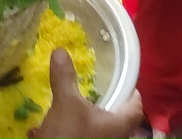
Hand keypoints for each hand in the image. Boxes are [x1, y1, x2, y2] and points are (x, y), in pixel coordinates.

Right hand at [28, 48, 142, 138]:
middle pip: (117, 120)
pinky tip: (44, 128)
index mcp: (119, 125)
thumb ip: (65, 78)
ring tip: (65, 106)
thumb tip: (60, 51)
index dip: (133, 93)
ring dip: (82, 119)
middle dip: (104, 105)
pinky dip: (67, 131)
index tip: (126, 82)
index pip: (136, 107)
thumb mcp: (65, 104)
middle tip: (96, 90)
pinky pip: (79, 137)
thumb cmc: (69, 135)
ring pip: (96, 130)